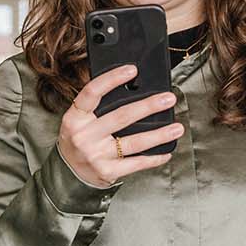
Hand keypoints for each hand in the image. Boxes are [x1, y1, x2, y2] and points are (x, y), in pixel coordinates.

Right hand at [58, 65, 183, 187]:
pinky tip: (165, 152)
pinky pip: (136, 163)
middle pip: (121, 117)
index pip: (92, 92)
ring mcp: (96, 155)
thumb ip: (98, 108)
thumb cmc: (80, 141)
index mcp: (75, 118)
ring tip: (177, 128)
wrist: (68, 174)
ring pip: (134, 142)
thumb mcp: (80, 122)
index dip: (112, 79)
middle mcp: (84, 136)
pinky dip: (153, 158)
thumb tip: (133, 90)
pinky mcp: (107, 171)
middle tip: (168, 99)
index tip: (132, 70)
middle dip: (148, 106)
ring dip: (159, 135)